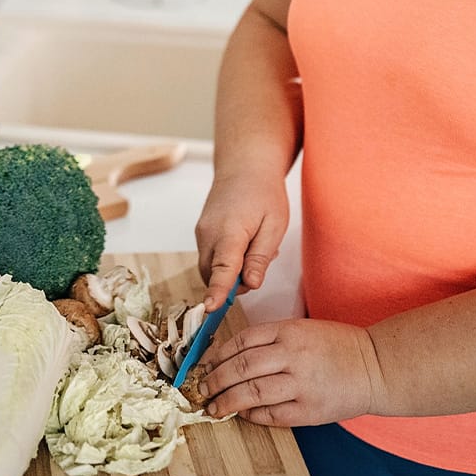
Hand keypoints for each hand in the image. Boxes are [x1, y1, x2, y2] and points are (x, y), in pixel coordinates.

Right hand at [195, 173, 288, 308]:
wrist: (244, 166)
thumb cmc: (264, 193)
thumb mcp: (274, 225)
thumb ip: (260, 257)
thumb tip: (251, 284)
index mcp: (229, 231)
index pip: (222, 268)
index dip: (217, 291)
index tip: (210, 308)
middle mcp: (208, 234)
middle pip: (214, 276)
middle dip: (236, 281)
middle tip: (262, 259)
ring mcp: (201, 234)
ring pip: (211, 269)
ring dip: (232, 271)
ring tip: (255, 246)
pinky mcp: (201, 234)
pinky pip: (211, 259)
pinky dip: (226, 261)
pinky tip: (245, 243)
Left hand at [198, 318, 382, 425]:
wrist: (374, 366)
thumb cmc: (337, 346)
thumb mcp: (304, 329)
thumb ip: (271, 339)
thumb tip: (231, 356)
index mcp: (290, 330)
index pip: (242, 341)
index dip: (218, 354)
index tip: (205, 364)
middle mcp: (293, 355)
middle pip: (240, 367)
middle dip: (214, 380)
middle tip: (200, 388)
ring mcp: (301, 384)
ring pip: (250, 393)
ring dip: (226, 401)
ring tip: (212, 406)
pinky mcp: (308, 410)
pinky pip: (270, 415)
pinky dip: (251, 416)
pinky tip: (242, 414)